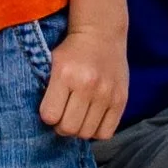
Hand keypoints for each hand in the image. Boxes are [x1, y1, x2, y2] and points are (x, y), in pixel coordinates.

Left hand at [40, 22, 127, 140]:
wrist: (102, 33)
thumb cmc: (72, 50)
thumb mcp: (52, 62)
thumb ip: (48, 90)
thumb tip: (46, 121)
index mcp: (65, 74)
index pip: (50, 115)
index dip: (48, 116)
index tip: (51, 109)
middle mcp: (87, 85)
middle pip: (69, 128)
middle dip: (62, 127)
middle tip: (63, 117)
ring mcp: (106, 93)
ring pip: (87, 133)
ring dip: (79, 130)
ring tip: (78, 117)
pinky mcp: (121, 100)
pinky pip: (106, 133)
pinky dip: (97, 131)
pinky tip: (93, 119)